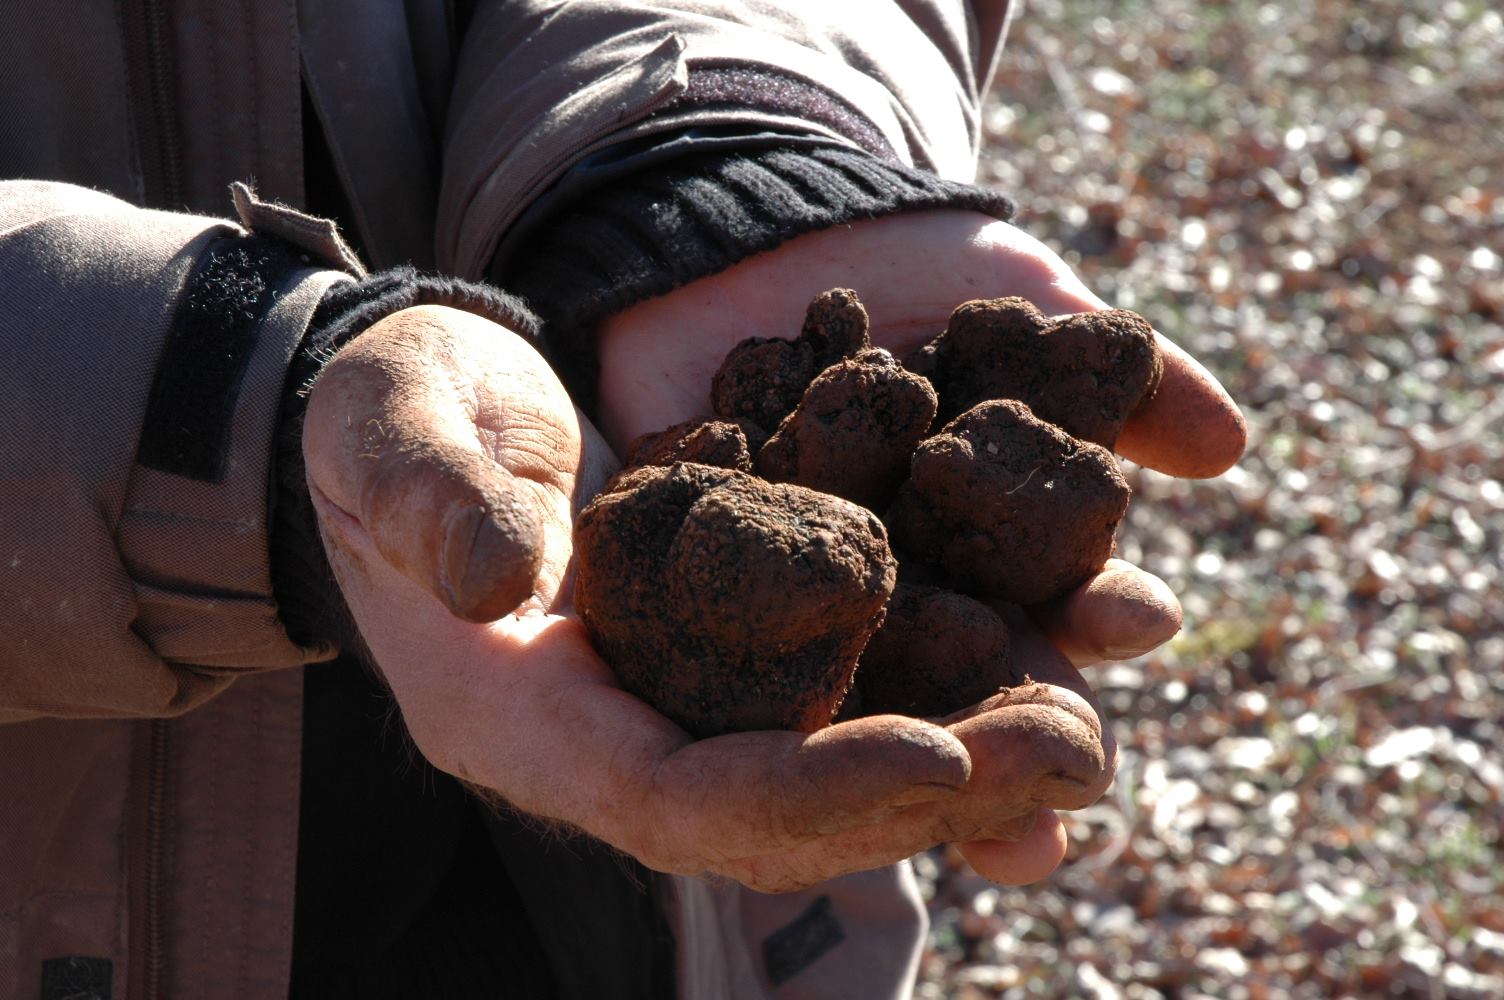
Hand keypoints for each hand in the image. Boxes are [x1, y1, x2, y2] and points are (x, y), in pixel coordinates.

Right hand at [299, 302, 1185, 890]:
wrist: (416, 413)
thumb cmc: (393, 417)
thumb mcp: (396, 435)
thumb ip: (438, 503)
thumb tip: (505, 582)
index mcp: (517, 710)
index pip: (667, 794)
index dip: (803, 790)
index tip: (941, 760)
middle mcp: (605, 738)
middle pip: (773, 813)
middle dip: (923, 795)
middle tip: (1076, 754)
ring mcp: (662, 707)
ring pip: (822, 775)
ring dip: (960, 765)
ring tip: (1086, 731)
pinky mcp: (713, 658)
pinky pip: (830, 703)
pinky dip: (932, 696)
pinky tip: (1034, 671)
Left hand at [595, 210, 1245, 881]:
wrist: (756, 230)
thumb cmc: (908, 266)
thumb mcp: (1024, 298)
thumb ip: (1123, 372)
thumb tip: (1230, 447)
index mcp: (990, 541)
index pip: (1058, 592)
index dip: (1101, 606)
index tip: (1146, 615)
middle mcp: (905, 585)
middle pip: (964, 668)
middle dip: (1015, 720)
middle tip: (1058, 763)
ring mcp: (807, 592)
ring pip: (858, 680)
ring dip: (900, 740)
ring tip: (942, 786)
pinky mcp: (710, 581)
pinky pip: (726, 634)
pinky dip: (749, 677)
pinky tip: (775, 734)